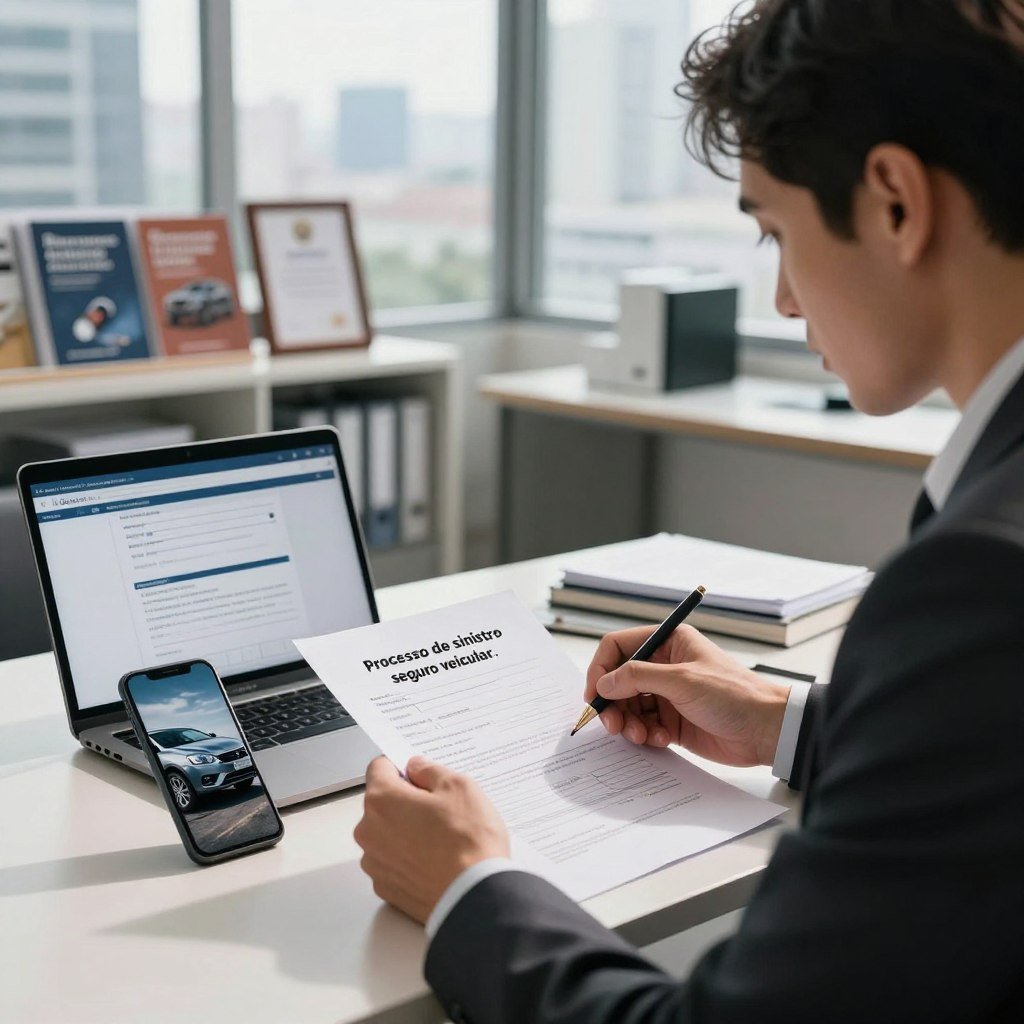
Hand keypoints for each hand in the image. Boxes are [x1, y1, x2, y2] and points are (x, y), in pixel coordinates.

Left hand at [354, 755, 509, 923]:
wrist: (475, 897)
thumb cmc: (467, 842)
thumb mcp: (459, 786)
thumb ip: (430, 770)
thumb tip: (416, 768)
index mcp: (382, 800)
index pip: (379, 767)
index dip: (401, 766)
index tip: (418, 774)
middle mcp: (369, 831)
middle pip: (382, 803)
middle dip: (405, 801)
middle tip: (439, 809)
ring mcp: (375, 863)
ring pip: (386, 834)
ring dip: (405, 831)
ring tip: (441, 839)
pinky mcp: (386, 888)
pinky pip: (393, 862)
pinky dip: (408, 858)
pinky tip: (435, 860)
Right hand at [585, 624, 789, 766]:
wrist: (766, 731)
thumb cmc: (734, 695)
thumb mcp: (682, 680)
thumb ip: (637, 678)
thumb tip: (603, 683)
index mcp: (668, 642)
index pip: (618, 647)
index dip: (601, 669)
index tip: (594, 694)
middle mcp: (664, 666)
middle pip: (618, 681)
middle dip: (612, 703)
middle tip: (612, 724)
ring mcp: (667, 695)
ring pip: (628, 707)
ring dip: (627, 723)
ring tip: (639, 736)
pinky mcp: (672, 722)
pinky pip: (643, 727)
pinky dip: (644, 735)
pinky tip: (659, 740)